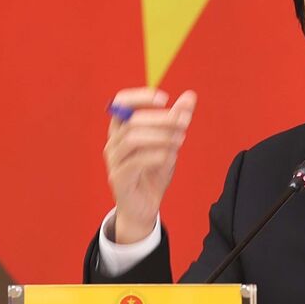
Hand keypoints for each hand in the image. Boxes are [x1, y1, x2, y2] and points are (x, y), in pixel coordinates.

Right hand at [103, 87, 196, 243]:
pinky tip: (170, 156)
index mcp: (122, 129)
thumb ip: (177, 120)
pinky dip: (156, 155)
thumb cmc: (153, 172)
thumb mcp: (170, 142)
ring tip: (180, 140)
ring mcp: (114, 160)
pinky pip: (136, 161)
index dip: (141, 96)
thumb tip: (190, 96)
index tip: (164, 98)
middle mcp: (114, 142)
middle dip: (161, 118)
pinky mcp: (119, 178)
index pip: (121, 102)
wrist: (144, 206)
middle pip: (131, 120)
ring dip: (160, 136)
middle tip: (184, 122)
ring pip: (132, 138)